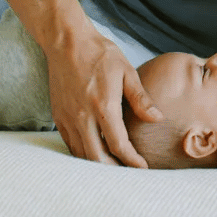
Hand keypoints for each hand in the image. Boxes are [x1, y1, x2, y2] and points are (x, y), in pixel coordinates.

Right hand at [45, 31, 161, 167]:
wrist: (66, 42)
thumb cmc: (100, 54)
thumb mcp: (127, 72)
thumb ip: (141, 99)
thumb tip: (158, 118)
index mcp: (103, 106)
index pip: (118, 144)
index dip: (132, 160)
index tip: (142, 168)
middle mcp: (83, 117)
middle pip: (97, 157)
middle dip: (114, 171)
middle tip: (130, 174)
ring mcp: (68, 118)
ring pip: (81, 154)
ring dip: (97, 164)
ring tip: (114, 168)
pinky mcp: (58, 116)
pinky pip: (70, 144)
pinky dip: (83, 153)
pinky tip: (95, 153)